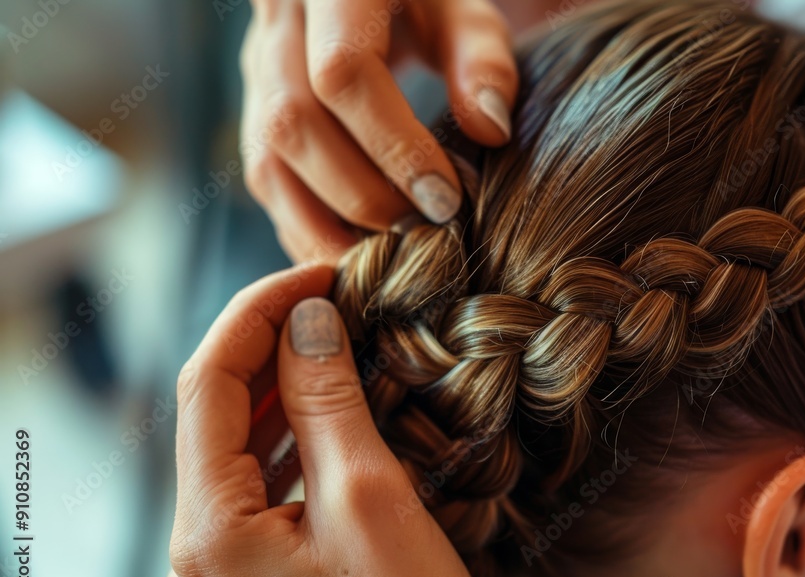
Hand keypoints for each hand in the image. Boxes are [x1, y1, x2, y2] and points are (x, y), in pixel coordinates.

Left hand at [165, 264, 497, 576]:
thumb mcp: (372, 502)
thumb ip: (326, 402)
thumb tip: (306, 318)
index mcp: (208, 538)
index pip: (209, 387)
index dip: (258, 314)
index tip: (317, 274)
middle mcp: (196, 559)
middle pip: (217, 419)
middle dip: (270, 350)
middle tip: (332, 301)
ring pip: (239, 455)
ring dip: (283, 395)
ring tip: (336, 345)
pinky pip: (260, 494)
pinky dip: (292, 445)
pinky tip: (331, 418)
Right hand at [239, 0, 517, 262]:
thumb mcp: (461, 7)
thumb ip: (481, 58)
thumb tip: (491, 130)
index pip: (342, 74)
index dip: (394, 147)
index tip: (445, 200)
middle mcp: (275, 25)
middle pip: (294, 126)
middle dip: (360, 195)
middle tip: (421, 235)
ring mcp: (255, 70)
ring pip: (266, 163)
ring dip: (324, 228)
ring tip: (386, 265)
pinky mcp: (254, 110)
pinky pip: (265, 181)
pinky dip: (307, 228)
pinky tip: (353, 257)